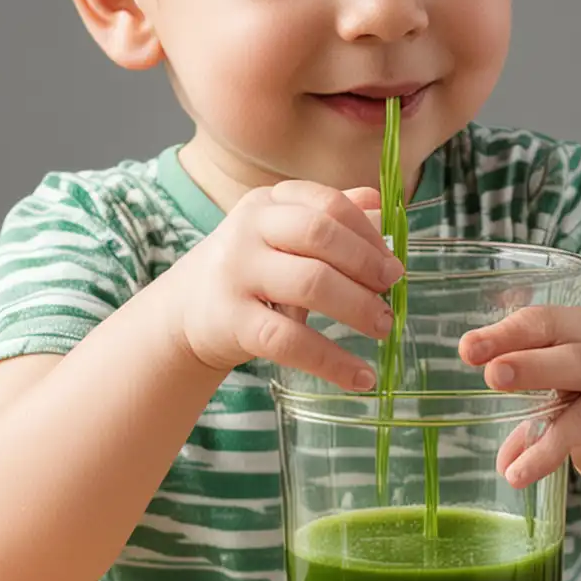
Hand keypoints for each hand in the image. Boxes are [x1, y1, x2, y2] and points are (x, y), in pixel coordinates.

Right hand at [166, 181, 403, 385]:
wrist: (186, 313)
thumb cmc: (252, 270)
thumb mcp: (284, 236)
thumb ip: (330, 218)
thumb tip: (383, 206)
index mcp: (268, 203)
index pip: (328, 205)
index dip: (368, 234)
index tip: (394, 263)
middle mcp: (248, 230)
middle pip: (320, 235)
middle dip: (366, 264)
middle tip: (393, 290)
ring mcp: (237, 274)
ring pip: (310, 284)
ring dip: (358, 307)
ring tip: (384, 327)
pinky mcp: (233, 322)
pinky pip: (291, 342)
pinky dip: (333, 362)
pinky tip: (361, 377)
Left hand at [458, 307, 580, 487]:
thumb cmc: (579, 379)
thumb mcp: (551, 367)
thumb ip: (516, 388)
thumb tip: (485, 432)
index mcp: (578, 326)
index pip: (541, 322)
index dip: (505, 334)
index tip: (467, 349)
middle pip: (569, 354)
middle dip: (529, 364)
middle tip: (492, 375)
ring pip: (580, 391)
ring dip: (542, 417)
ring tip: (506, 427)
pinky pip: (576, 433)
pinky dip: (544, 454)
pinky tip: (516, 473)